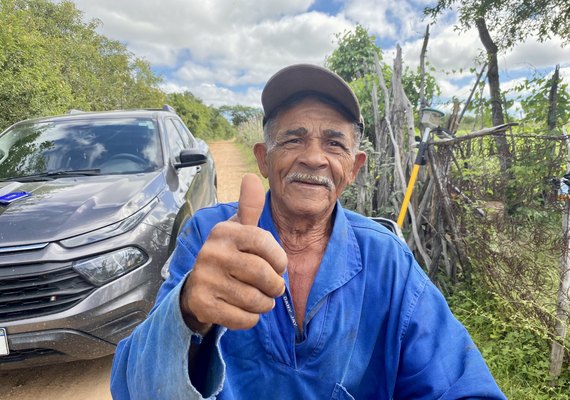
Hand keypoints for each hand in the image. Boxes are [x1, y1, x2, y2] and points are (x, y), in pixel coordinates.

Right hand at [180, 173, 286, 334]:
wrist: (196, 288)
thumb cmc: (229, 256)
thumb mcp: (238, 230)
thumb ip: (249, 207)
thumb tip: (251, 178)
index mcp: (224, 231)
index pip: (264, 243)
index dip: (279, 259)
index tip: (278, 266)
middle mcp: (211, 252)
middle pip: (263, 274)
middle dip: (276, 286)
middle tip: (274, 288)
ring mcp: (204, 279)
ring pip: (255, 299)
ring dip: (265, 303)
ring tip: (261, 299)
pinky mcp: (203, 305)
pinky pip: (243, 318)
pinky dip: (251, 318)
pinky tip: (245, 310)